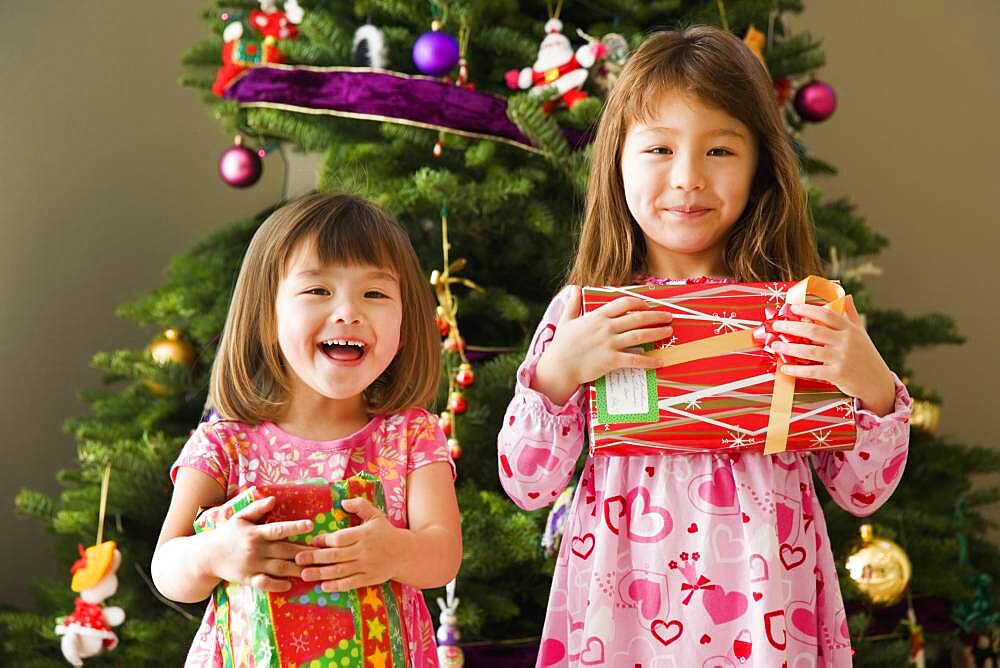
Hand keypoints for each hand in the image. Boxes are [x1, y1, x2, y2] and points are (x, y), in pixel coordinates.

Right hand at [205, 495, 313, 591]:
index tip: (311, 525)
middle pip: (284, 551)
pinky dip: (277, 585)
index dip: (295, 527)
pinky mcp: (248, 579)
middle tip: (323, 553)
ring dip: (297, 570)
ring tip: (314, 570)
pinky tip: (290, 584)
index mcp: (255, 532)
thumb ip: (257, 509)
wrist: (207, 556)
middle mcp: (255, 549)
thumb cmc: (228, 534)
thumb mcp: (240, 518)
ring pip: (279, 568)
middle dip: (304, 552)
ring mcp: (252, 566)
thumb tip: (273, 499)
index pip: (278, 529)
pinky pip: (265, 584)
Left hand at [295, 496, 407, 591]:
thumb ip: (360, 506)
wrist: (406, 553)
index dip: (324, 540)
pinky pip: (351, 583)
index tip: (312, 542)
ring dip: (321, 573)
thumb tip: (343, 502)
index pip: (340, 538)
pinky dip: (337, 586)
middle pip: (336, 555)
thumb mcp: (376, 515)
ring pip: (340, 571)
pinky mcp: (369, 578)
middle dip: (315, 557)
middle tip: (298, 558)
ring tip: (304, 574)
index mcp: (364, 534)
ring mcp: (367, 566)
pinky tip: (323, 586)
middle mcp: (364, 550)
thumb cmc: (386, 532)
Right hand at [533, 287, 671, 404]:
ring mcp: (610, 343)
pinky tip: (660, 361)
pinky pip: (635, 359)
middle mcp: (606, 327)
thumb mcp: (566, 320)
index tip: (648, 305)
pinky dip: (649, 360)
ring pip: (639, 335)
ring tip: (668, 331)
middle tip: (669, 316)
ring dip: (657, 332)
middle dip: (655, 316)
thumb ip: (573, 304)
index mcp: (597, 316)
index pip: (624, 303)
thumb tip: (574, 288)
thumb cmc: (562, 345)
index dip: (639, 302)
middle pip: (637, 318)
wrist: (559, 367)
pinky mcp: (611, 360)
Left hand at [769, 296, 895, 415]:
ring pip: (809, 351)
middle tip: (776, 326)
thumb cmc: (865, 355)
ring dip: (789, 348)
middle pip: (813, 331)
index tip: (792, 308)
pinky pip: (812, 371)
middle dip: (791, 327)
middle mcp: (846, 342)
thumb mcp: (860, 333)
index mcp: (850, 329)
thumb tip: (846, 296)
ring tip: (774, 346)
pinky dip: (797, 370)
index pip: (827, 315)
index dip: (808, 310)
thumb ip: (851, 315)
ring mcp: (842, 358)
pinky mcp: (837, 375)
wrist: (877, 383)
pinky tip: (785, 368)